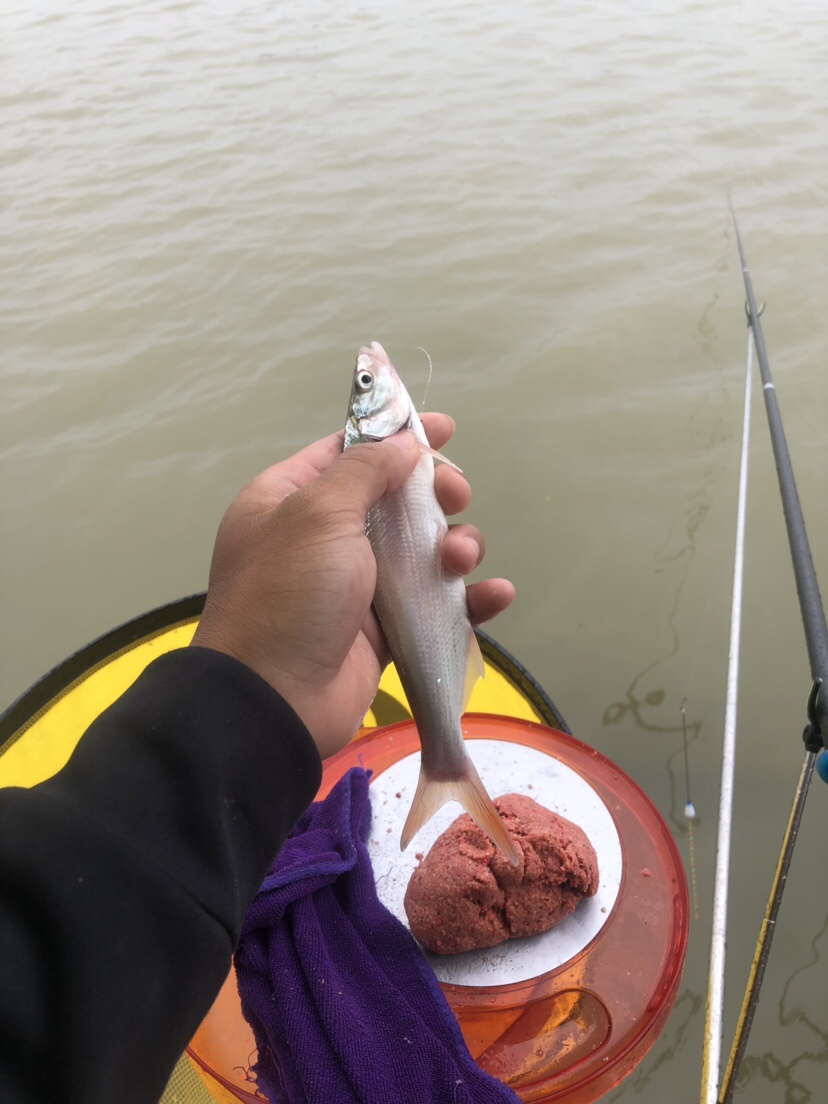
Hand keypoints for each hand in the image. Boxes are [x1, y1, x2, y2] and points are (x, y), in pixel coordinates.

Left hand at [191, 415, 514, 758]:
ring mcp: (356, 586)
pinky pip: (435, 606)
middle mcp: (324, 538)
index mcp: (292, 500)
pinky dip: (468, 600)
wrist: (274, 700)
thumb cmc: (289, 593)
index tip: (445, 428)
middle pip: (396, 500)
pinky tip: (494, 595)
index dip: (396, 437)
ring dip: (456, 548)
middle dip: (435, 495)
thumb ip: (365, 470)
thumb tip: (404, 445)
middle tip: (456, 498)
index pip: (349, 452)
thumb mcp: (317, 514)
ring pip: (423, 552)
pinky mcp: (384, 632)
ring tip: (460, 560)